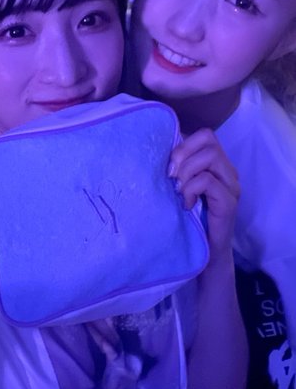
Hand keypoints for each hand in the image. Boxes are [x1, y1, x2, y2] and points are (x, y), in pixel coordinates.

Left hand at [168, 129, 239, 256]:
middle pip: (209, 141)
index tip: (169, 165)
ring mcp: (232, 186)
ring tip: (180, 191)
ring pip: (211, 156)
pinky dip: (191, 189)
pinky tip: (187, 205)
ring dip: (187, 171)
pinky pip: (208, 181)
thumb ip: (177, 169)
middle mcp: (228, 171)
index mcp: (217, 165)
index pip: (205, 135)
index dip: (184, 144)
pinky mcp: (229, 201)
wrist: (205, 253)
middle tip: (171, 177)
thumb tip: (157, 149)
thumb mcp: (180, 188)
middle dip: (183, 154)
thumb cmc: (188, 218)